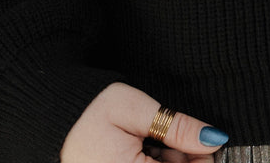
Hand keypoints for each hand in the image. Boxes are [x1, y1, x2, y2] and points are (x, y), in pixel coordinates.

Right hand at [61, 82, 228, 162]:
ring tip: (153, 139)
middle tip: (171, 135)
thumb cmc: (90, 110)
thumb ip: (178, 127)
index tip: (207, 143)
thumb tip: (214, 139)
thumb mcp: (138, 110)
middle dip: (184, 159)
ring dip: (172, 161)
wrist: (55, 118)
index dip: (202, 160)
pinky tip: (148, 149)